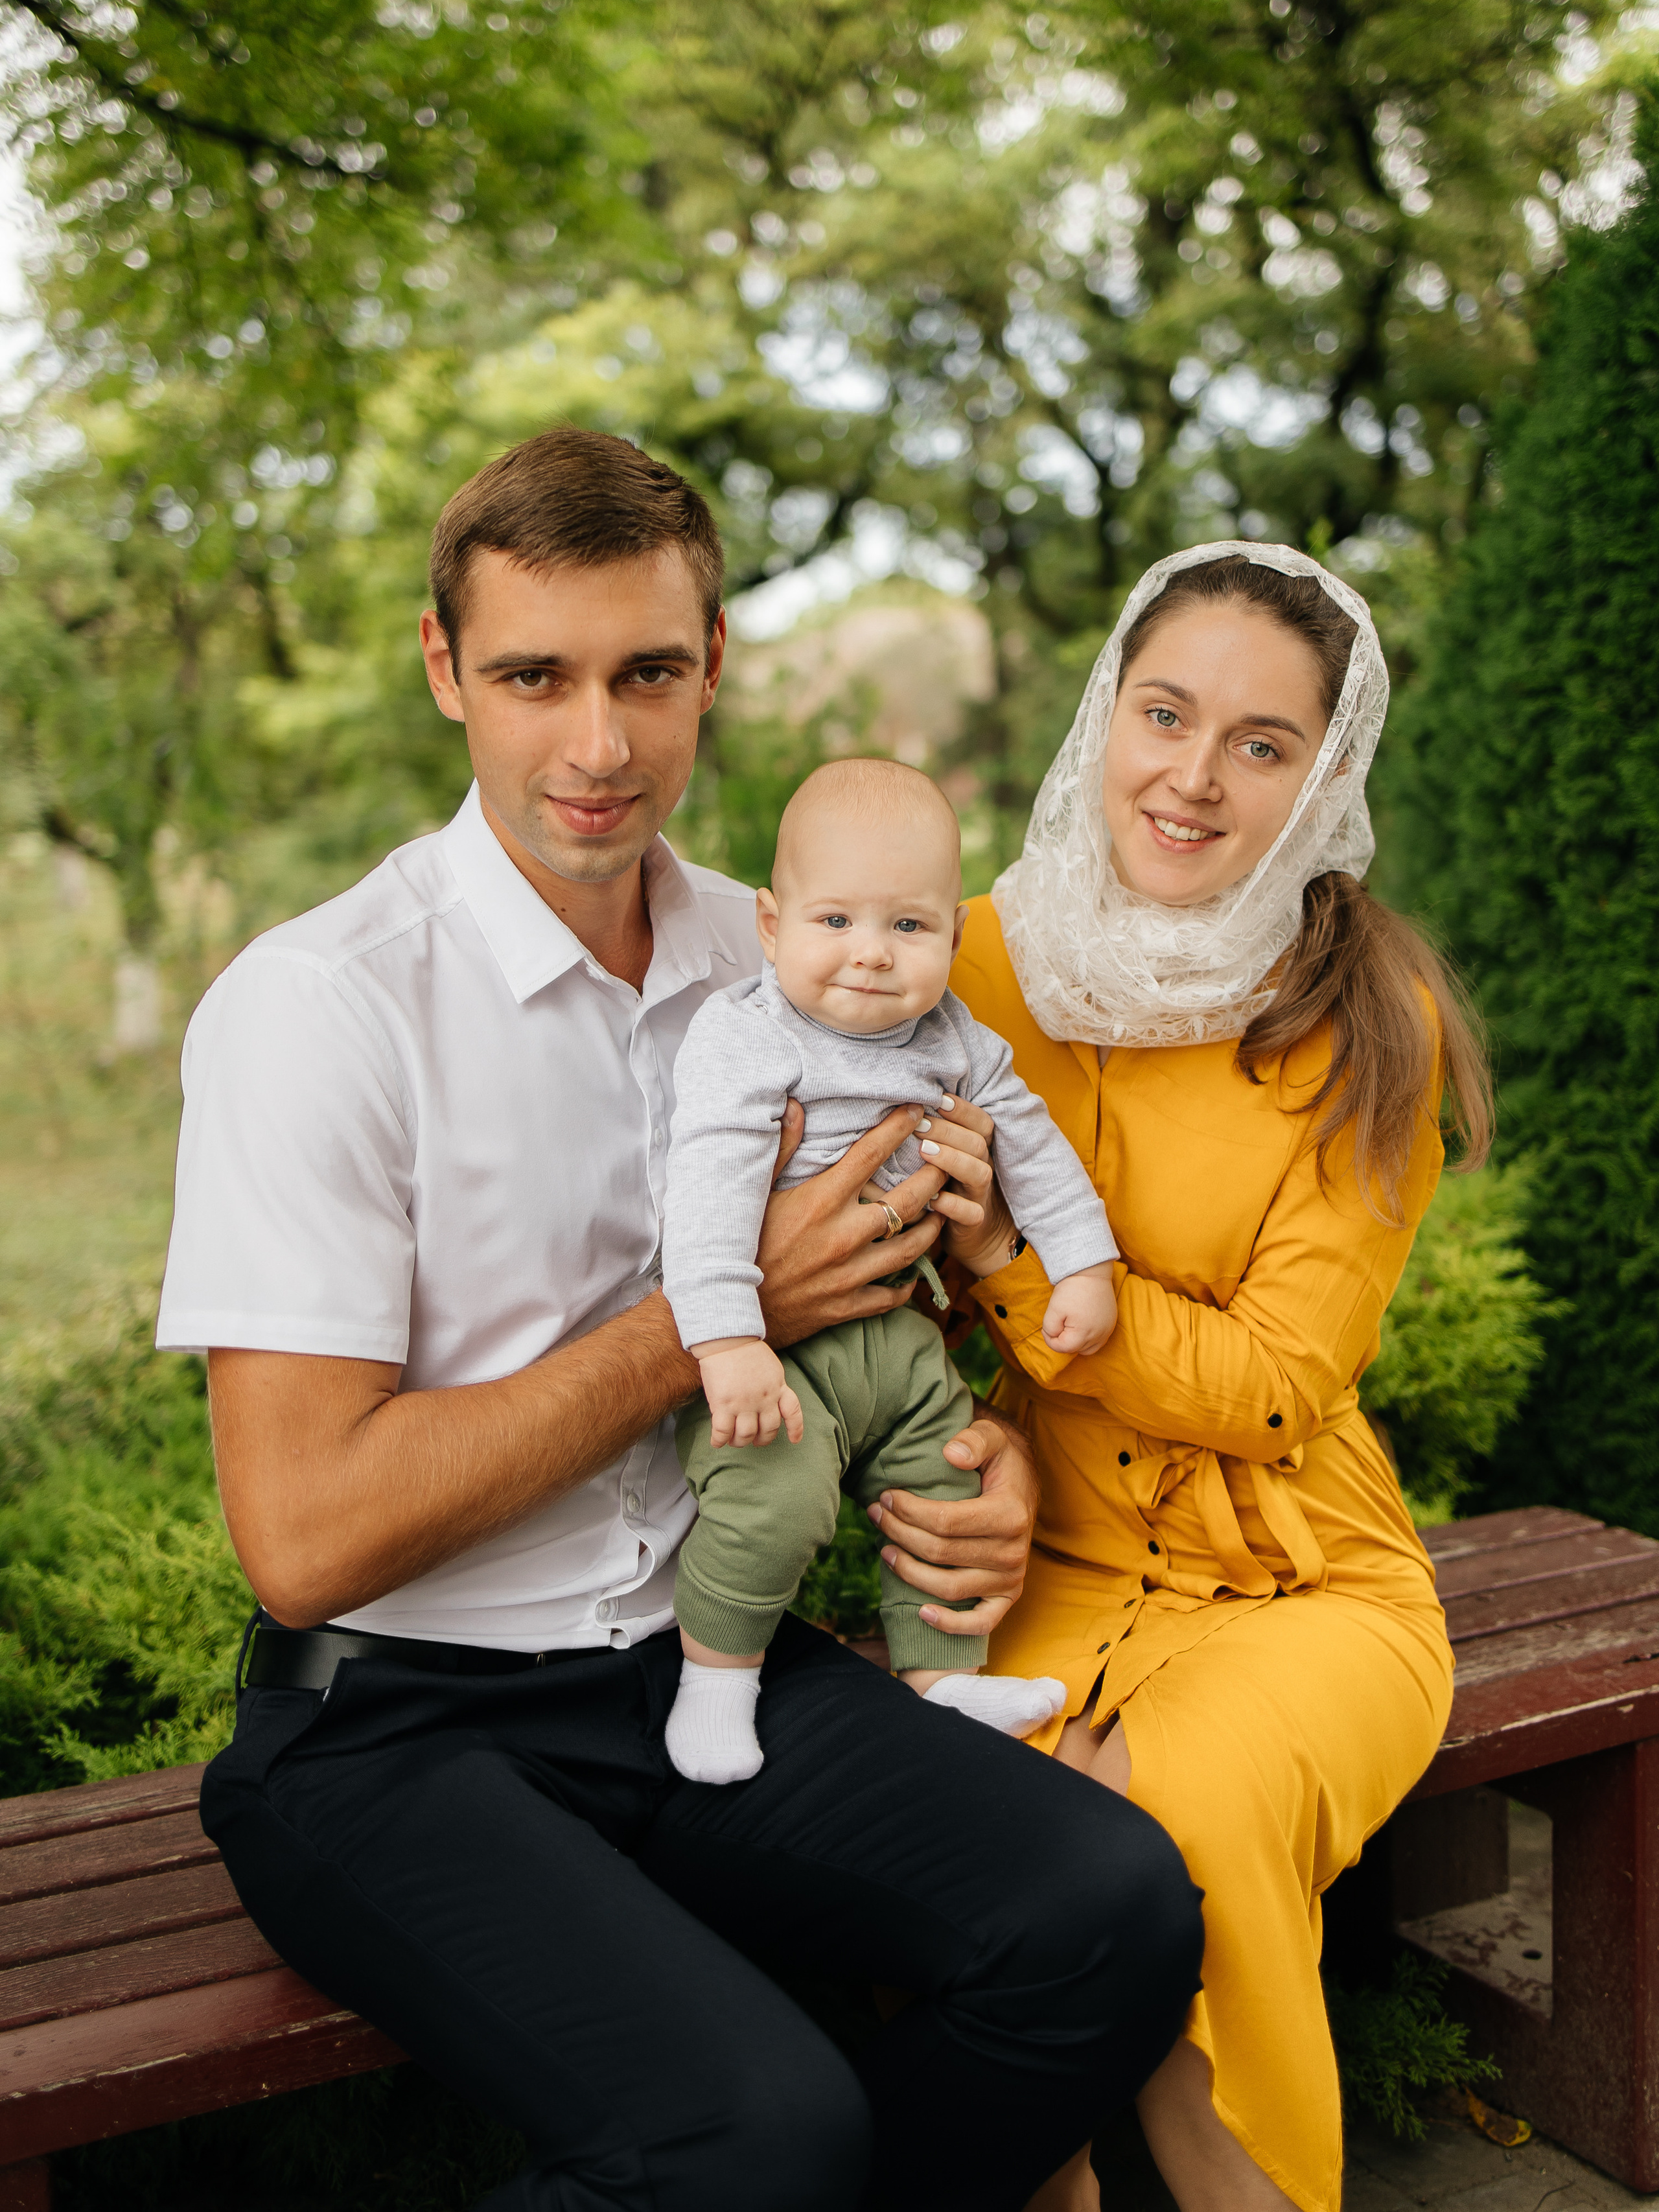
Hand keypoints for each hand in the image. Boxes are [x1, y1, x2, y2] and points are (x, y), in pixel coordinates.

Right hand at [694, 1338, 803, 1448]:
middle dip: (761, 1439)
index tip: (794, 1440)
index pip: (793, 1412)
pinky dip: (719, 1440)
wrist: (727, 1339)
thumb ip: (774, 1386)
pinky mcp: (723, 1404)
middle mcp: (764, 1399)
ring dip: (740, 1441)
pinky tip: (717, 1442)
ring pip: (746, 1435)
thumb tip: (769, 1403)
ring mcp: (744, 1403)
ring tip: (734, 1440)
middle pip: (768, 1430)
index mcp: (778, 1387)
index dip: (795, 1429)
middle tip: (753, 1440)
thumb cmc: (746, 1350)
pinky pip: (723, 1431)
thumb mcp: (771, 1368)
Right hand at [755, 1104, 947, 1348]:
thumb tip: (794, 1106)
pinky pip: (890, 1296)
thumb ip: (781, 1149)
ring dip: (932, 1229)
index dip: (898, 1128)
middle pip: (907, 1201)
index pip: (870, 1155)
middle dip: (934, 1178)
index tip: (917, 1111)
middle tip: (948, 1164)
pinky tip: (914, 1274)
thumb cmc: (738, 1244)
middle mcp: (842, 1235)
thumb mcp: (755, 1193)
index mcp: (820, 1200)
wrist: (727, 1310)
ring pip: (910, 1248)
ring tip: (942, 1214)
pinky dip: (907, 1285)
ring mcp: (848, 1273)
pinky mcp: (846, 1306)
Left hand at [867, 1406, 1038, 1637]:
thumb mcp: (992, 1437)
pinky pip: (980, 1623)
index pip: (945, 1522)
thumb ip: (974, 1439)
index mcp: (1010, 1515)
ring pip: (948, 1588)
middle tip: (875, 1515)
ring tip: (883, 1549)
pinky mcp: (1007, 1597)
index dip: (908, 1512)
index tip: (885, 1497)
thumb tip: (951, 1454)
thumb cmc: (1000, 1461)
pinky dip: (950, 1625)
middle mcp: (1013, 1552)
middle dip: (899, 1534)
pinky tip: (920, 1612)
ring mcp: (1011, 1579)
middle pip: (940, 1554)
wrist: (1025, 1486)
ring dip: (908, 1572)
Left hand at [922, 1095, 1016, 1277]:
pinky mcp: (975, 1223)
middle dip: (947, 1130)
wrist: (977, 1236)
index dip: (963, 1109)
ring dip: (952, 1159)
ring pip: (979, 1173)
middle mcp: (981, 1167)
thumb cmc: (948, 1186)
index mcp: (976, 1149)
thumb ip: (931, 1134)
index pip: (980, 1122)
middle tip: (918, 1123)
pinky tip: (932, 1199)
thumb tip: (897, 1107)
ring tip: (924, 1151)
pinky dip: (953, 1205)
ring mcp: (980, 1196)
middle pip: (976, 1143)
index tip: (937, 1098)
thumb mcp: (944, 1157)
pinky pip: (971, 1213)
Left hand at [1041, 1264, 1118, 1356]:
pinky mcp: (1111, 1324)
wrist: (1091, 1272)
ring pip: (1089, 1349)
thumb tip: (1054, 1337)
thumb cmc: (1072, 1289)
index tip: (1046, 1327)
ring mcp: (1108, 1330)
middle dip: (1063, 1341)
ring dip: (1077, 1342)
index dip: (1050, 1339)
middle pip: (1076, 1349)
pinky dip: (1089, 1338)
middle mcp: (1099, 1335)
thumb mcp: (1054, 1309)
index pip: (1063, 1348)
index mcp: (1084, 1332)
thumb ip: (1050, 1328)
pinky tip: (1082, 1325)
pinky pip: (1099, 1340)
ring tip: (1070, 1327)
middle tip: (1058, 1324)